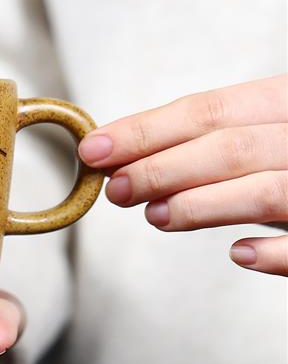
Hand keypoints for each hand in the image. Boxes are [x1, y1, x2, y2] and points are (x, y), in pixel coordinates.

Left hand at [78, 75, 287, 276]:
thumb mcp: (267, 135)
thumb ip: (217, 145)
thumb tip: (128, 159)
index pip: (210, 110)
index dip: (147, 129)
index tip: (94, 148)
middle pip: (232, 146)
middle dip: (164, 167)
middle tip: (115, 188)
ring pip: (270, 190)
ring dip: (206, 203)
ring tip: (157, 216)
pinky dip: (279, 252)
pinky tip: (239, 254)